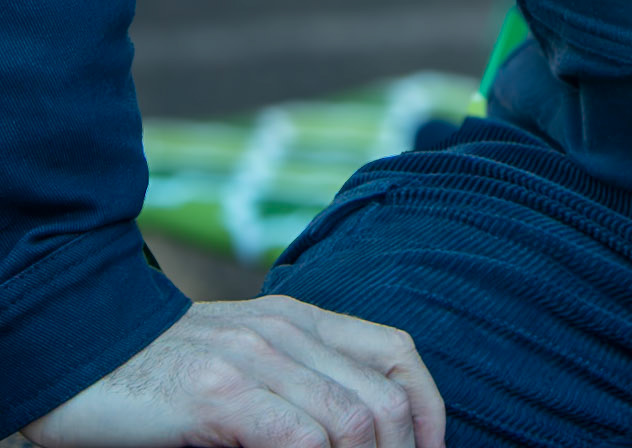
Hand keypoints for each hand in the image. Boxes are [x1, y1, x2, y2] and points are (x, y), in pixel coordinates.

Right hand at [19, 297, 444, 447]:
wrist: (79, 349)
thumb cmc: (159, 375)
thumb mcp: (243, 365)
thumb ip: (295, 385)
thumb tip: (350, 437)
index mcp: (299, 319)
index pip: (394, 353)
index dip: (427, 410)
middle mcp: (286, 331)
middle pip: (379, 399)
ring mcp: (255, 359)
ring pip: (348, 423)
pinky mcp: (219, 394)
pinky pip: (297, 439)